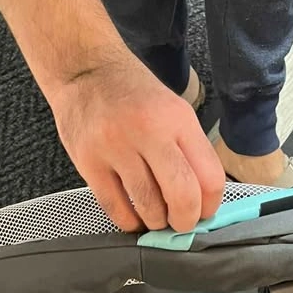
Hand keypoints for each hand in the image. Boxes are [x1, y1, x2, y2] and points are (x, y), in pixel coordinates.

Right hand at [48, 52, 224, 232]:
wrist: (82, 68)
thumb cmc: (131, 94)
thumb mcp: (171, 110)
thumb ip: (189, 152)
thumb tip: (202, 202)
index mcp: (177, 118)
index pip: (210, 177)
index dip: (210, 206)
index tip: (203, 212)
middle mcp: (148, 130)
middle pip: (182, 196)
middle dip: (185, 221)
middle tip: (180, 224)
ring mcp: (115, 147)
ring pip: (149, 207)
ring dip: (156, 222)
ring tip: (155, 216)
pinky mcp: (89, 162)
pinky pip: (116, 209)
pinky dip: (130, 222)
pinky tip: (133, 216)